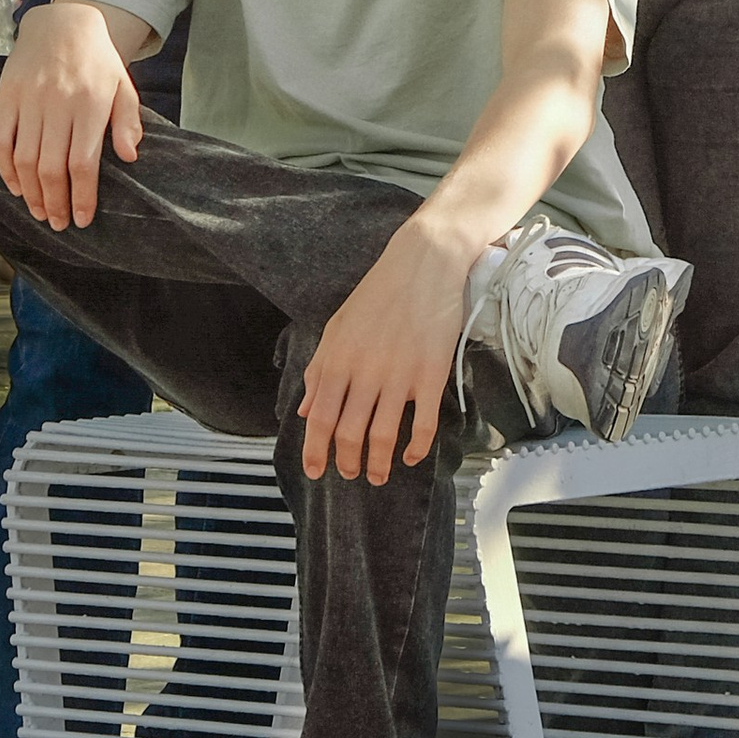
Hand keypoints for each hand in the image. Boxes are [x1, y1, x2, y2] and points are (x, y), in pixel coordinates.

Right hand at [0, 1, 140, 228]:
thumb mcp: (123, 87)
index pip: (84, 162)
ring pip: (24, 159)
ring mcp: (29, 100)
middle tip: (59, 225)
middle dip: (55, 203)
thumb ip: (128, 122)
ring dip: (31, 193)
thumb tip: (130, 158)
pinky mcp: (6, 96)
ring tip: (39, 213)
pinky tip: (16, 188)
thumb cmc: (98, 62)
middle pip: (52, 167)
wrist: (62, 24)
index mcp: (92, 104)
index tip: (83, 219)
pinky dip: (5, 169)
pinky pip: (0, 140)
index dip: (82, 196)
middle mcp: (58, 104)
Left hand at [298, 213, 468, 481]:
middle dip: (348, 463)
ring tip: (377, 474)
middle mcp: (366, 372)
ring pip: (383, 436)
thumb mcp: (337, 327)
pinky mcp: (432, 374)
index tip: (317, 472)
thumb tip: (306, 410)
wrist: (424, 263)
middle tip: (351, 474)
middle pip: (350, 435)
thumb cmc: (379, 293)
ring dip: (378, 464)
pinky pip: (424, 424)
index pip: (320, 420)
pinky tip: (412, 456)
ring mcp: (400, 375)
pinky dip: (417, 448)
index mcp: (338, 360)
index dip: (316, 452)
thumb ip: (319, 370)